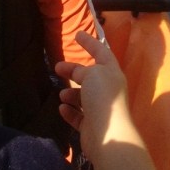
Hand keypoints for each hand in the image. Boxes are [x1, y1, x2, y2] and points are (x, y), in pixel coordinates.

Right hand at [55, 31, 157, 169]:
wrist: (109, 134)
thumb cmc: (103, 98)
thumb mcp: (92, 74)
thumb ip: (83, 71)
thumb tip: (79, 74)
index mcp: (111, 73)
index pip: (101, 52)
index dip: (90, 42)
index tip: (77, 34)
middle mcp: (108, 90)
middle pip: (88, 76)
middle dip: (73, 71)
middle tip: (57, 67)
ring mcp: (101, 109)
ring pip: (83, 97)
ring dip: (71, 93)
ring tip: (62, 94)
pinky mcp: (92, 126)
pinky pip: (79, 116)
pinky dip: (70, 111)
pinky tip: (62, 108)